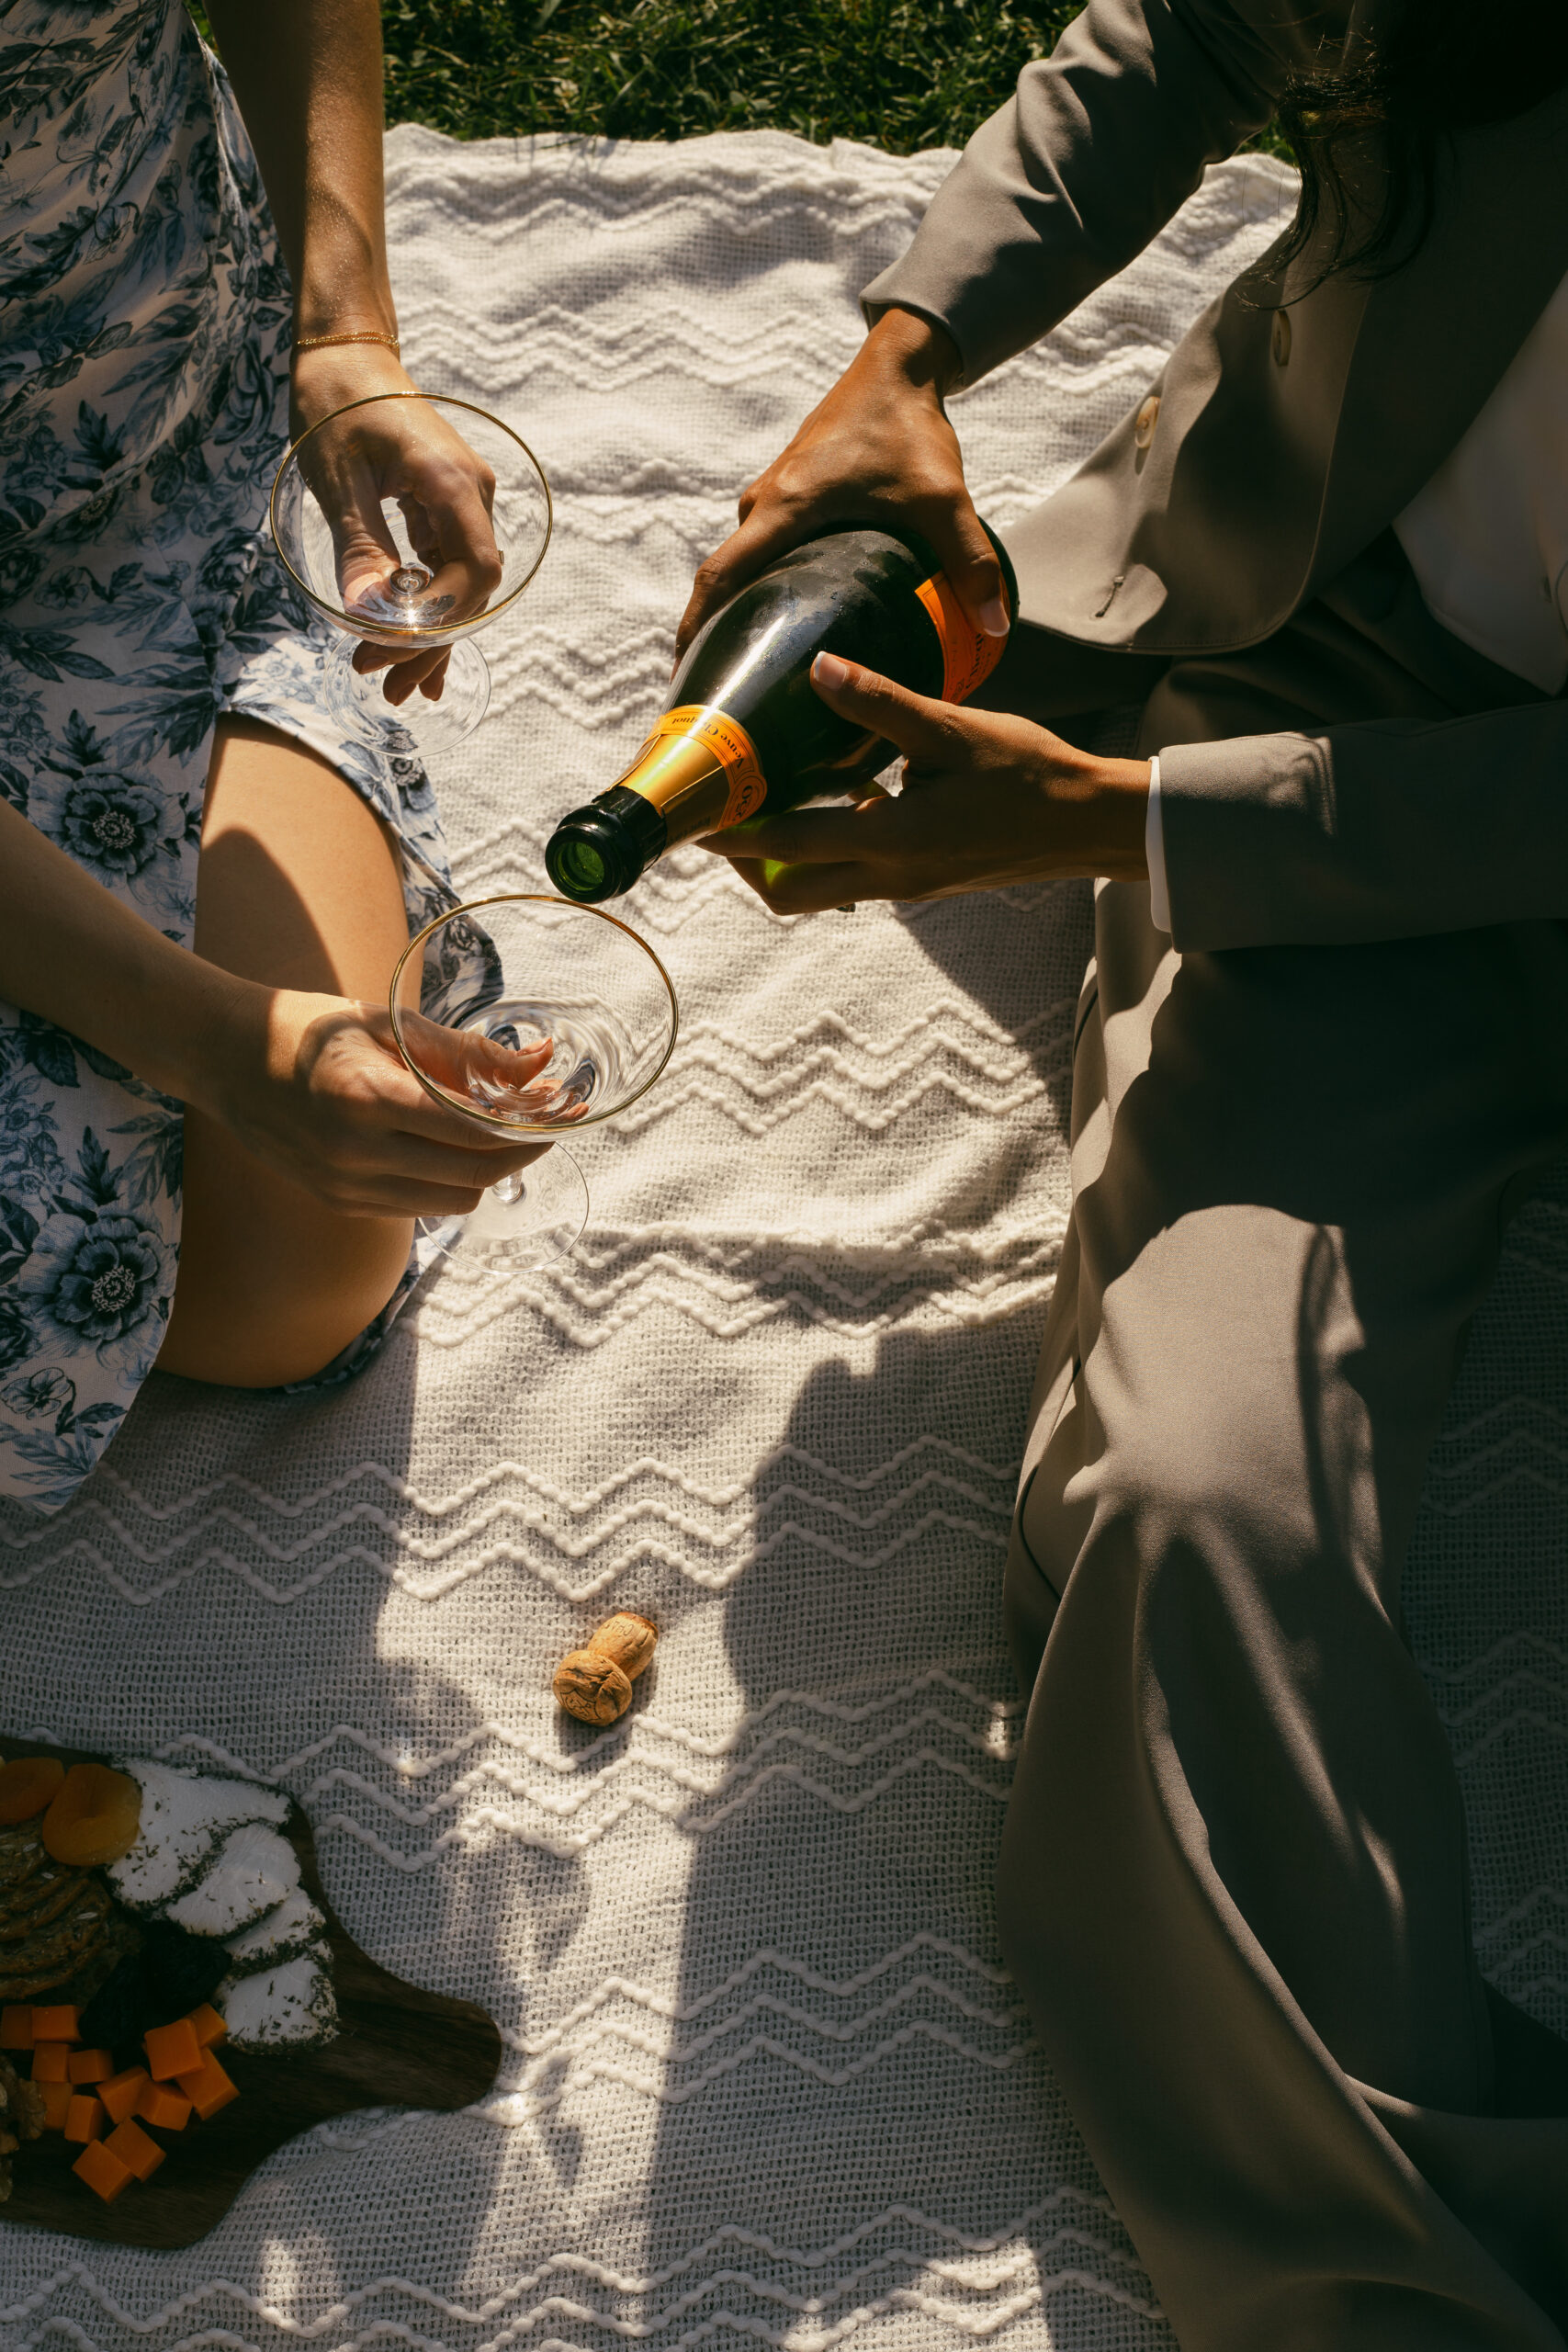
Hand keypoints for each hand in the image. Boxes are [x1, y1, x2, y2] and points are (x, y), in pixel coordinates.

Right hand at [203, 984, 553, 1217]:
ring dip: (486, 1172)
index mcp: (365, 1098)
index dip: (528, 1127)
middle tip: (542, 1123)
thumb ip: (465, 1050)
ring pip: (453, 1201)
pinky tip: (449, 1147)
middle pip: (473, 1175)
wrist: (228, 1060)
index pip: (472, 1133)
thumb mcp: (387, 1022)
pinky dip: (448, 1182)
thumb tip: (539, 1063)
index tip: (560, 1110)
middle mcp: (354, 1154)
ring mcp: (346, 1187)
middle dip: (520, 1152)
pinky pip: (419, 1207)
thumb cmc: (312, 1029)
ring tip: (497, 1133)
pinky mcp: (342, 1203)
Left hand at [290, 342, 501, 707]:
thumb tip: (368, 620)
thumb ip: (360, 549)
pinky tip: (411, 646)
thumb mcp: (337, 479)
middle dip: (431, 645)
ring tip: (399, 685)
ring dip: (431, 635)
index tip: (385, 652)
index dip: (437, 626)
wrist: (344, 351)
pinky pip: (447, 567)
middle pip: (471, 591)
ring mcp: (462, 500)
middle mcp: (471, 494)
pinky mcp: (446, 504)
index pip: (472, 576)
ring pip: (460, 585)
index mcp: (450, 483)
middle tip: (388, 689)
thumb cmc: (334, 402)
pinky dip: (430, 606)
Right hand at [675, 307, 1008, 661]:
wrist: (896, 368)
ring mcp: (771, 498)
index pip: (720, 577)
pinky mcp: (787, 494)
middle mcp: (763, 505)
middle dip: (719, 636)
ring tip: (757, 668)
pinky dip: (766, 584)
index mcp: (783, 509)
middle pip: (726, 580)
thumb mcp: (944, 498)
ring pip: (746, 565)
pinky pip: (763, 549)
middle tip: (729, 692)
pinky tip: (790, 619)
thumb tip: (995, 627)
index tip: (686, 676)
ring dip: (745, 610)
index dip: (696, 629)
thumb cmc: (908, 428)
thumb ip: (969, 561)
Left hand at [695, 653, 1150, 912]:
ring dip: (789, 857)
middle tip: (726, 815)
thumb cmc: (1030, 775)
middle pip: (790, 894)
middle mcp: (890, 878)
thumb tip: (820, 668)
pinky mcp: (925, 879)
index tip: (694, 819)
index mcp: (890, 843)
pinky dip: (833, 846)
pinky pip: (858, 874)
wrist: (1091, 823)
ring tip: (771, 800)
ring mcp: (908, 886)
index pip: (785, 849)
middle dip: (749, 865)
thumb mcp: (952, 732)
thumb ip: (881, 704)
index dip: (733, 836)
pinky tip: (843, 793)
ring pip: (823, 888)